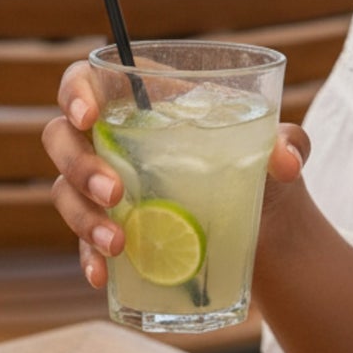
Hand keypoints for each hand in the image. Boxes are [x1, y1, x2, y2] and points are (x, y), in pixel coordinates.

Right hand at [43, 62, 312, 288]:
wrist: (266, 226)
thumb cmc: (261, 164)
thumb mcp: (279, 147)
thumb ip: (288, 142)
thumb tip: (286, 160)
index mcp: (149, 99)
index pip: (90, 79)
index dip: (76, 91)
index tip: (89, 115)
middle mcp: (117, 136)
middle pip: (63, 136)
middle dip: (79, 164)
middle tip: (116, 192)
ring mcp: (106, 183)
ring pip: (64, 189)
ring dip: (81, 216)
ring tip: (118, 242)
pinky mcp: (109, 227)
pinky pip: (79, 240)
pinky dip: (86, 256)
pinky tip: (102, 273)